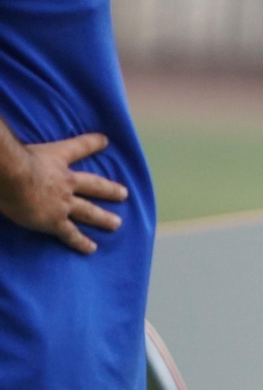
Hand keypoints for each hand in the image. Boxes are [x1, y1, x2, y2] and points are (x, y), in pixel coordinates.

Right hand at [0, 133, 126, 253]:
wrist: (10, 175)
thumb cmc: (8, 158)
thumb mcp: (18, 147)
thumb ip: (19, 148)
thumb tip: (6, 144)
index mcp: (56, 158)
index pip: (78, 147)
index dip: (92, 143)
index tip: (105, 140)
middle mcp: (65, 181)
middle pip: (93, 184)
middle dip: (109, 189)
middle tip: (124, 194)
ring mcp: (63, 202)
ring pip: (89, 211)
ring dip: (103, 218)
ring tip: (117, 224)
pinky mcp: (55, 221)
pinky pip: (71, 234)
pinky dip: (81, 242)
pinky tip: (91, 248)